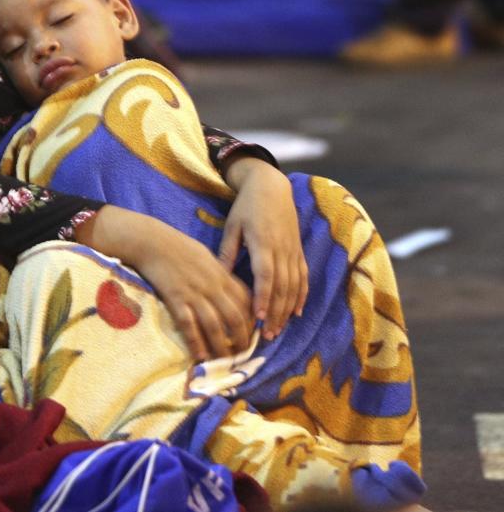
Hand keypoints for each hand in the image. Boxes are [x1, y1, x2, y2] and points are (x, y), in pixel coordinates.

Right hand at [76, 206, 253, 361]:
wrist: (151, 241)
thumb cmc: (178, 245)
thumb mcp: (206, 256)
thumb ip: (219, 274)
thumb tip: (229, 290)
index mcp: (221, 274)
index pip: (245, 301)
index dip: (251, 320)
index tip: (252, 333)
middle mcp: (212, 287)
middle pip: (234, 318)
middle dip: (242, 339)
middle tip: (243, 354)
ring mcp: (194, 294)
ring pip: (215, 326)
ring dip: (221, 347)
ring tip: (225, 362)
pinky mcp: (176, 300)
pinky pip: (189, 326)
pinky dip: (196, 343)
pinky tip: (200, 356)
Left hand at [219, 160, 307, 340]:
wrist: (272, 186)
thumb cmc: (247, 205)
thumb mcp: (233, 225)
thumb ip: (228, 251)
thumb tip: (218, 278)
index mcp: (263, 243)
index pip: (265, 276)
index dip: (263, 298)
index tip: (259, 318)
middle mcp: (282, 250)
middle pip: (282, 287)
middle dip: (276, 313)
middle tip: (268, 335)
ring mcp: (293, 251)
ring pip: (294, 286)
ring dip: (287, 310)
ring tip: (278, 330)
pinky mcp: (299, 251)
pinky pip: (303, 277)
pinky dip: (301, 295)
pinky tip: (296, 312)